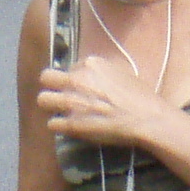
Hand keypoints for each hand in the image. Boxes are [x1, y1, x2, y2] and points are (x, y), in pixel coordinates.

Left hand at [36, 52, 169, 149]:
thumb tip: (92, 77)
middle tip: (61, 94)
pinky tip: (69, 127)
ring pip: (42, 99)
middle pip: (46, 77)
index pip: (70, 67)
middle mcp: (77, 79)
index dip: (76, 78)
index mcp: (90, 64)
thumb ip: (101, 72)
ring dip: (51, 105)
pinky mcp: (72, 123)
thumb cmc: (140, 96)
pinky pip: (52, 123)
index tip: (84, 87)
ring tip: (60, 110)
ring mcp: (72, 101)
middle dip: (52, 86)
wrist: (146, 119)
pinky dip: (59, 126)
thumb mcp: (121, 72)